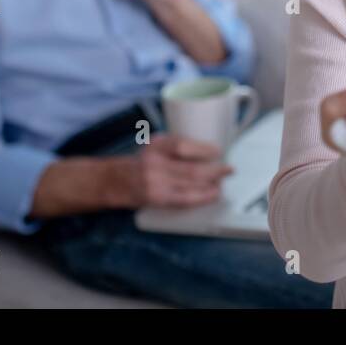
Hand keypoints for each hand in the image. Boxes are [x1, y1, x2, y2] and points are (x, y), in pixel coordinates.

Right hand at [107, 133, 233, 208]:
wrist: (116, 180)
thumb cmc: (143, 161)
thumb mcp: (157, 144)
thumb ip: (179, 145)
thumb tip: (212, 150)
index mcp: (157, 145)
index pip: (182, 146)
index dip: (204, 149)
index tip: (218, 151)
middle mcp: (155, 163)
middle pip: (191, 169)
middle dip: (215, 170)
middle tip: (229, 169)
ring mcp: (155, 183)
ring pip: (191, 185)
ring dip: (212, 185)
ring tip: (222, 182)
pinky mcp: (157, 198)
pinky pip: (184, 199)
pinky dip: (202, 197)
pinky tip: (212, 194)